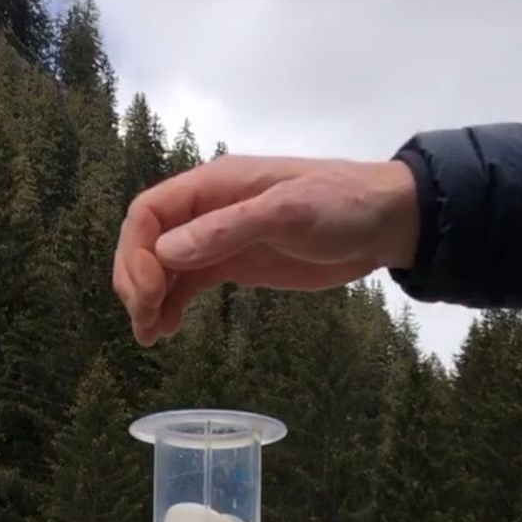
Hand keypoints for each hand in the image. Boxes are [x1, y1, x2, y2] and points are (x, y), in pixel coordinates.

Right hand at [113, 155, 418, 345]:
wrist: (385, 222)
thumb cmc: (341, 205)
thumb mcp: (288, 212)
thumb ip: (228, 229)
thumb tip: (168, 251)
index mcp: (214, 185)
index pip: (149, 212)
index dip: (138, 253)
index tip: (150, 293)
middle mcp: (208, 210)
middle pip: (148, 240)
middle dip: (136, 280)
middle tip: (145, 322)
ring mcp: (220, 238)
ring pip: (164, 266)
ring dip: (149, 298)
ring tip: (149, 336)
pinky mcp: (236, 263)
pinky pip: (189, 281)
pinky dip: (171, 304)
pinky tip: (166, 330)